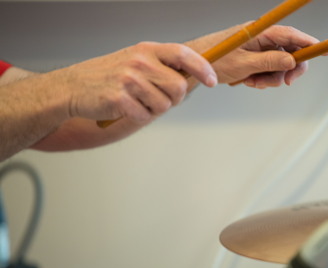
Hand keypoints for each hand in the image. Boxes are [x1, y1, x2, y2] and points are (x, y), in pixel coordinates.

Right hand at [59, 42, 216, 122]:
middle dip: (174, 98)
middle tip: (157, 97)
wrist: (74, 87)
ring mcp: (129, 79)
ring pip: (165, 105)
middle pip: (179, 86)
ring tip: (137, 101)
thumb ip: (164, 68)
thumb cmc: (111, 77)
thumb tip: (196, 79)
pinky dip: (139, 117)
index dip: (202, 68)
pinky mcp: (119, 99)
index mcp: (147, 50)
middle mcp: (139, 61)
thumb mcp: (138, 62)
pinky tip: (126, 108)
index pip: (183, 54)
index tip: (212, 81)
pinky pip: (146, 116)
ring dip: (155, 109)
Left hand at [186, 24, 319, 87]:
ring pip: (279, 66)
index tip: (325, 50)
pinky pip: (267, 71)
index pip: (292, 36)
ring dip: (270, 78)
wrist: (197, 64)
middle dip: (288, 71)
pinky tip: (248, 81)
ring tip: (252, 81)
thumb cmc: (215, 58)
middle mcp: (262, 39)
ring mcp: (258, 49)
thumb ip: (269, 63)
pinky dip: (261, 79)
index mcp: (261, 33)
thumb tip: (291, 61)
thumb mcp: (243, 64)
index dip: (310, 43)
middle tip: (284, 83)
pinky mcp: (254, 59)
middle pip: (290, 53)